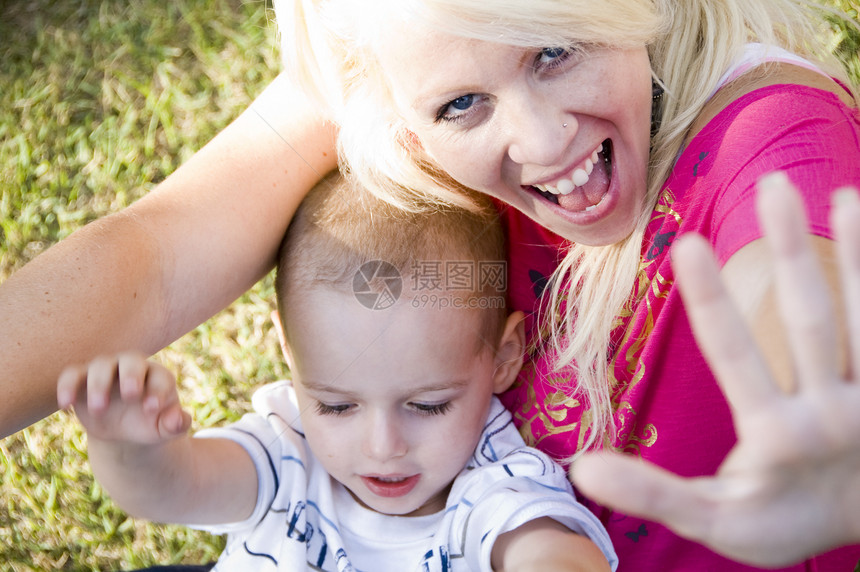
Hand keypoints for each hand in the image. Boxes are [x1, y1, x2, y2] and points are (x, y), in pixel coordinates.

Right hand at [58, 352, 190, 443]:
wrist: (125, 429)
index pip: (160, 377)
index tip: (152, 409)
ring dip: (99, 385)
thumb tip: (178, 420)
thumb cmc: (150, 424)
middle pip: (131, 360)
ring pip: (100, 366)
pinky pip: (72, 374)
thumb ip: (175, 424)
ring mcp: (106, 371)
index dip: (158, 391)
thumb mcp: (165, 429)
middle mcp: (132, 367)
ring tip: (100, 409)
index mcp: (157, 377)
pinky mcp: (82, 379)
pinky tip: (67, 405)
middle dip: (131, 375)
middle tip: (131, 396)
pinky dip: (67, 386)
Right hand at [572, 173, 859, 566]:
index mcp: (777, 437)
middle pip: (811, 320)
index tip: (685, 243)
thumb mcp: (714, 521)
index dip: (710, 300)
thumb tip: (582, 468)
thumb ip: (653, 492)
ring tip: (843, 193)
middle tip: (771, 186)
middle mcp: (832, 411)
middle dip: (790, 250)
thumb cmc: (779, 520)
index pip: (736, 358)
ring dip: (855, 254)